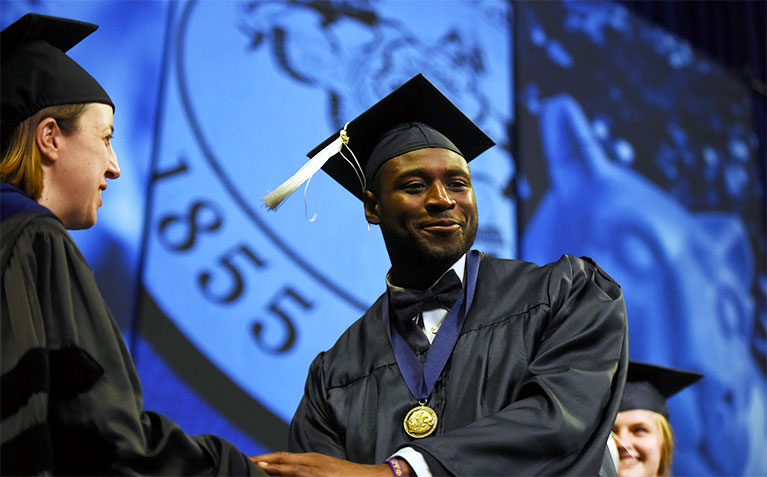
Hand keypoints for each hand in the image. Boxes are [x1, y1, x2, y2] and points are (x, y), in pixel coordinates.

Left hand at [249, 452, 400, 476]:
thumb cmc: (345, 475)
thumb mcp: (324, 468)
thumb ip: (306, 470)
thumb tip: (288, 473)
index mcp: (311, 460)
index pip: (283, 458)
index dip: (266, 458)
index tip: (250, 459)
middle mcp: (312, 465)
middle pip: (283, 461)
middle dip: (263, 462)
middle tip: (245, 462)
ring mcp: (317, 474)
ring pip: (291, 470)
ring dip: (273, 467)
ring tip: (256, 467)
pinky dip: (290, 476)